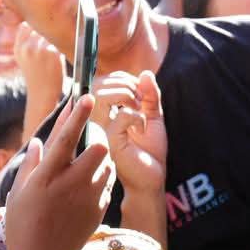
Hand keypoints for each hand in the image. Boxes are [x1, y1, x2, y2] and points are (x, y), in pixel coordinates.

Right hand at [2, 95, 115, 249]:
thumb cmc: (23, 225)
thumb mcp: (19, 192)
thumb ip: (32, 164)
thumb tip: (40, 141)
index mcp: (47, 177)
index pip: (66, 138)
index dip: (76, 115)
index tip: (87, 96)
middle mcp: (71, 184)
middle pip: (98, 148)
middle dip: (95, 140)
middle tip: (87, 142)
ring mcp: (89, 198)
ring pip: (107, 165)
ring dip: (100, 160)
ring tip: (84, 169)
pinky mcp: (100, 210)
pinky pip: (107, 184)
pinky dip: (100, 180)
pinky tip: (86, 189)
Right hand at [14, 22, 65, 100]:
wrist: (43, 93)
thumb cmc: (36, 75)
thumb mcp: (24, 58)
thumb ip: (26, 43)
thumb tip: (34, 25)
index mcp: (18, 49)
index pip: (25, 26)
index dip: (34, 29)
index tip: (39, 36)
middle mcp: (27, 48)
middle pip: (39, 30)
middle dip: (45, 37)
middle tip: (48, 50)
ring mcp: (39, 49)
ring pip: (49, 36)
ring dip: (53, 43)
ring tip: (51, 57)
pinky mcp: (53, 52)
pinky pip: (59, 44)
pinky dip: (59, 51)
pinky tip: (57, 61)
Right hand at [91, 71, 166, 198]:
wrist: (152, 176)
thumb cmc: (149, 150)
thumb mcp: (152, 116)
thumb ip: (150, 95)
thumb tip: (145, 73)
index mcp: (104, 112)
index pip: (103, 82)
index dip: (123, 79)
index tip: (140, 93)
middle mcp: (97, 119)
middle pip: (100, 84)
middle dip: (126, 84)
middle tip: (141, 101)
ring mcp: (100, 129)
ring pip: (103, 95)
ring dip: (128, 96)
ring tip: (139, 111)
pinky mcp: (107, 140)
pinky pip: (121, 114)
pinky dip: (137, 116)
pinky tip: (140, 129)